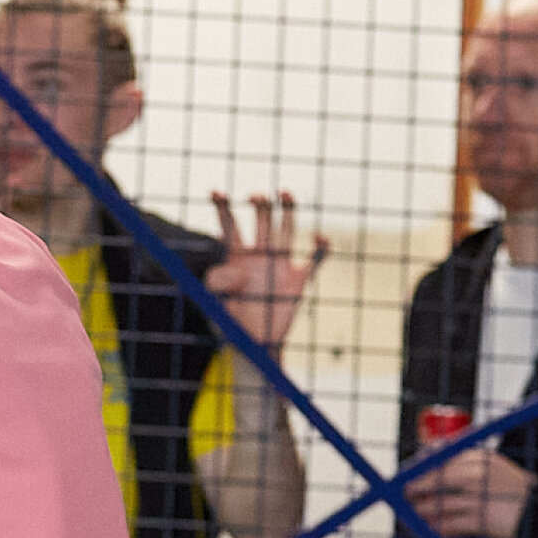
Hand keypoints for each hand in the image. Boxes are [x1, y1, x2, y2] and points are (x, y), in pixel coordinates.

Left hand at [209, 193, 327, 352]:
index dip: (222, 208)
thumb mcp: (218, 305)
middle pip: (262, 221)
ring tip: (285, 192)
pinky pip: (314, 260)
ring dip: (288, 210)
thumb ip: (217, 285)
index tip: (215, 192)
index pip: (229, 226)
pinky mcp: (299, 281)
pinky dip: (321, 249)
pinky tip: (321, 240)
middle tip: (256, 197)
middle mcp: (260, 256)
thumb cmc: (234, 325)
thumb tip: (226, 270)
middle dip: (260, 206)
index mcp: (236, 258)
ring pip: (287, 230)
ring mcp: (281, 265)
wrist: (256, 345)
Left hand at [404, 445, 536, 537]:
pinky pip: (452, 525)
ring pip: (443, 503)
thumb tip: (428, 452)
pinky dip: (437, 529)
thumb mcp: (491, 469)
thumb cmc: (509, 490)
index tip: (406, 475)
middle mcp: (481, 475)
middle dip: (418, 486)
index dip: (421, 468)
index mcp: (482, 458)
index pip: (444, 459)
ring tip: (412, 516)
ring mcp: (483, 497)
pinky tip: (428, 532)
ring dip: (424, 511)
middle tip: (403, 493)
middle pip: (440, 478)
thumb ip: (464, 461)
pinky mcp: (485, 520)